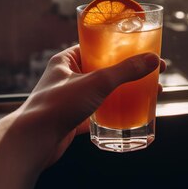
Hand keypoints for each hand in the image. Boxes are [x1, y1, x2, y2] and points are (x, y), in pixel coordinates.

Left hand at [17, 45, 164, 167]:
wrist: (33, 142)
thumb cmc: (57, 106)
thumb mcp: (97, 83)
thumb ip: (125, 71)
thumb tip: (154, 60)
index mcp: (66, 61)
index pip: (95, 45)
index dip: (118, 46)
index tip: (139, 48)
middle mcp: (66, 78)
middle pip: (103, 69)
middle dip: (126, 71)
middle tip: (150, 71)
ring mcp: (70, 100)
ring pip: (102, 92)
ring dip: (123, 92)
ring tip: (146, 92)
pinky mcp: (73, 119)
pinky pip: (98, 112)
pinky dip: (114, 112)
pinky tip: (130, 114)